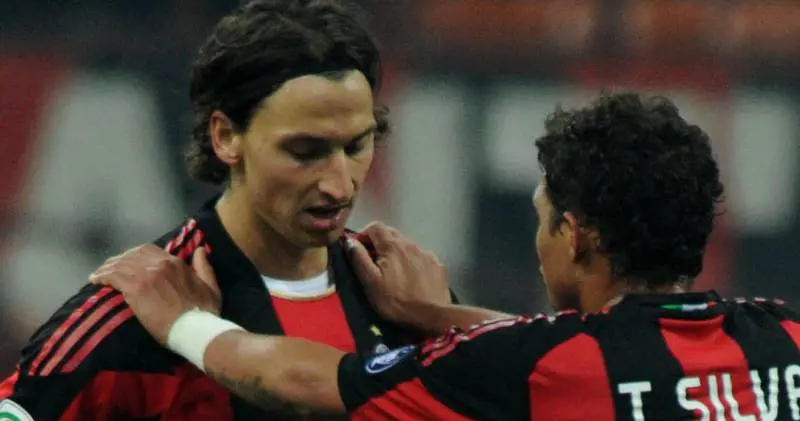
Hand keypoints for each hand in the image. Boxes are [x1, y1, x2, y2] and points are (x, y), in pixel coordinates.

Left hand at [89, 244, 221, 344]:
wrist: (195, 328)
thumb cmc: (205, 313)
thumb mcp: (212, 287)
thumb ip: (204, 267)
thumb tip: (201, 250)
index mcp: (176, 263)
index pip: (149, 251)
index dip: (135, 256)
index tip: (129, 263)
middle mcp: (159, 264)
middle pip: (132, 254)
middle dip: (119, 259)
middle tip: (110, 268)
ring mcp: (146, 275)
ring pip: (120, 264)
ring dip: (107, 268)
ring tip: (99, 274)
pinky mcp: (134, 289)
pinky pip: (113, 276)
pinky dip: (102, 276)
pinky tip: (95, 280)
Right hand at [346, 222, 450, 328]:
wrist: (431, 316)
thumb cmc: (396, 301)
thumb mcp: (371, 282)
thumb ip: (359, 258)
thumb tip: (350, 241)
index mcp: (392, 246)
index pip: (375, 226)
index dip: (363, 234)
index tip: (359, 249)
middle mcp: (411, 244)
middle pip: (391, 233)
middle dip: (378, 242)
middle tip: (373, 261)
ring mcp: (426, 253)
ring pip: (406, 244)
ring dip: (395, 251)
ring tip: (392, 271)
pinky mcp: (436, 264)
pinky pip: (419, 255)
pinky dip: (411, 260)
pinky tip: (410, 276)